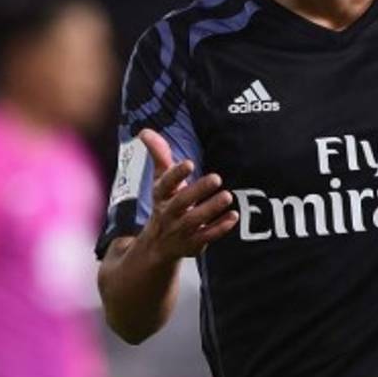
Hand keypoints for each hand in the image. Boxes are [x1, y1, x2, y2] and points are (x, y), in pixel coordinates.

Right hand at [139, 128, 237, 257]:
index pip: (165, 184)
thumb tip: (145, 131)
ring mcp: (180, 230)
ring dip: (210, 209)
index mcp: (161, 196)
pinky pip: (205, 237)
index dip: (176, 174)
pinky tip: (232, 217)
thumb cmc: (165, 204)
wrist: (157, 245)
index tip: (189, 163)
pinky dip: (219, 228)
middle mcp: (168, 213)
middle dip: (198, 190)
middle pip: (181, 202)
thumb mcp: (161, 181)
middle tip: (216, 178)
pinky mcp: (192, 244)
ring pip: (194, 220)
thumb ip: (159, 155)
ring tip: (227, 196)